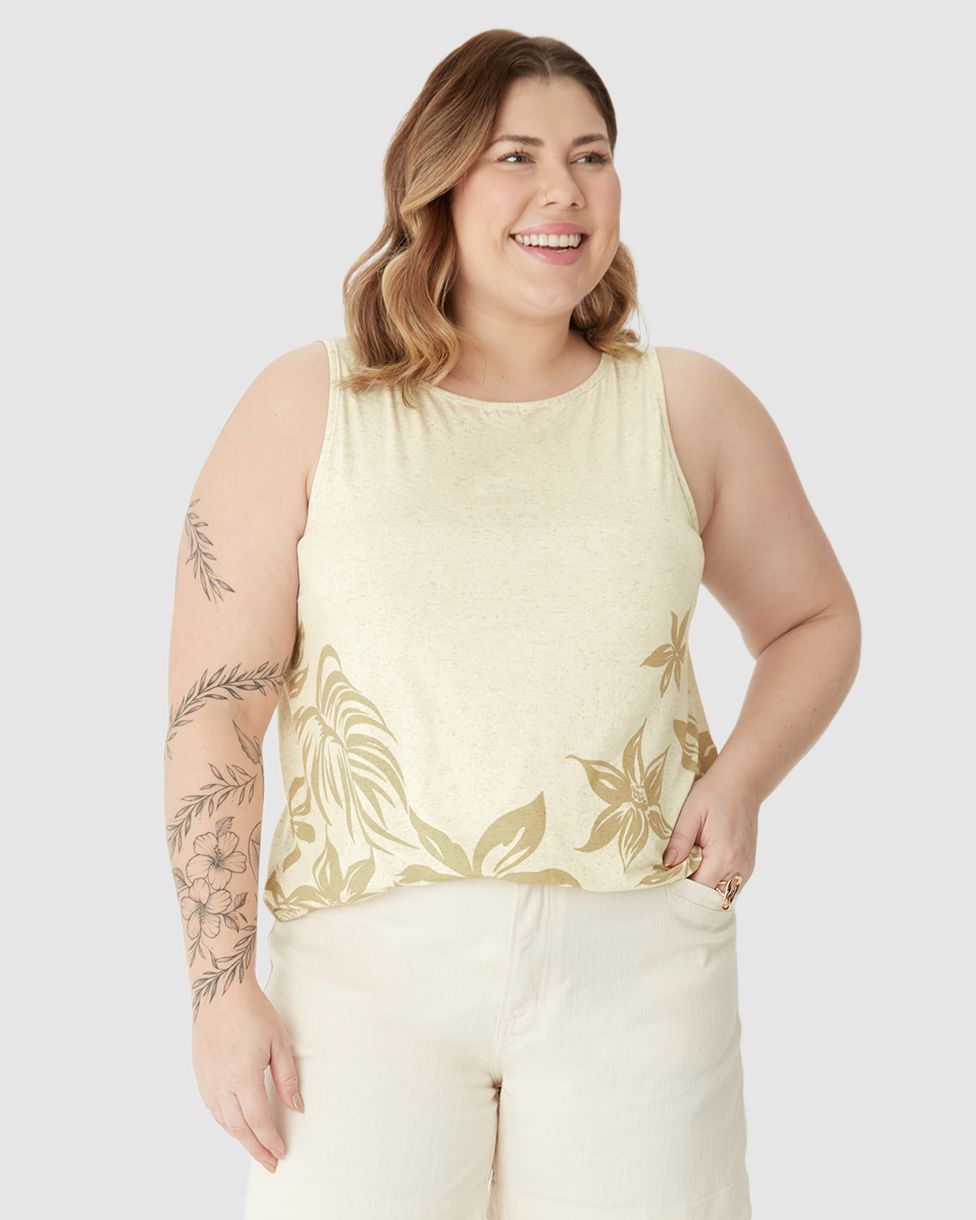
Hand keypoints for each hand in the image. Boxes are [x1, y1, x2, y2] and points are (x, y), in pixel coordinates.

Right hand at [191, 978, 303, 1173]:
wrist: (220, 992)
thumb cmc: (252, 1012)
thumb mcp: (279, 1042)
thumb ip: (287, 1078)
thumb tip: (295, 1107)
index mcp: (243, 1077)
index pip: (258, 1121)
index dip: (270, 1140)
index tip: (280, 1152)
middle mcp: (221, 1083)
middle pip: (239, 1128)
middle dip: (256, 1148)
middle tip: (270, 1162)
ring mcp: (207, 1079)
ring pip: (223, 1120)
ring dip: (240, 1137)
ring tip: (255, 1146)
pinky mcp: (200, 1073)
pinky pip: (212, 1107)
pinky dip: (225, 1121)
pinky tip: (235, 1123)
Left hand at [662, 774, 757, 891]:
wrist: (742, 782)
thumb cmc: (714, 794)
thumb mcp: (690, 812)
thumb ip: (679, 840)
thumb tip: (666, 865)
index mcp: (723, 857)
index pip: (698, 890)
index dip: (680, 889)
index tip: (663, 882)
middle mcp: (738, 867)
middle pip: (710, 896)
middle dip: (690, 892)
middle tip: (671, 879)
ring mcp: (746, 867)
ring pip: (720, 893)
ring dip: (703, 887)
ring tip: (685, 871)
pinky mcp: (747, 864)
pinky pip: (729, 884)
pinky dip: (714, 881)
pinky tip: (701, 866)